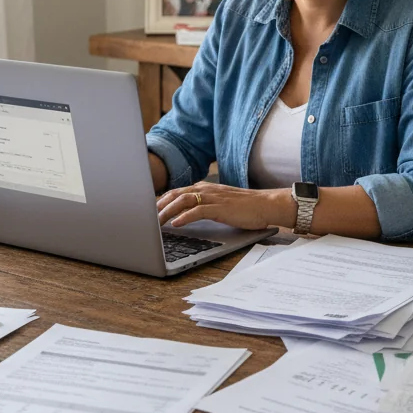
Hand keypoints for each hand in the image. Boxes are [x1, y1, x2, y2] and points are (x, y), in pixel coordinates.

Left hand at [157, 183, 292, 230]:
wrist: (266, 204)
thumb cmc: (246, 207)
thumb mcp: (221, 203)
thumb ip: (205, 205)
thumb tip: (188, 214)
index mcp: (206, 188)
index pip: (178, 191)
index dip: (162, 200)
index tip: (150, 210)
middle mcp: (207, 189)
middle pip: (176, 194)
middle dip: (159, 205)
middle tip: (146, 217)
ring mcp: (213, 197)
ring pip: (183, 201)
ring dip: (167, 211)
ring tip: (156, 222)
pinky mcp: (220, 208)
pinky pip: (198, 211)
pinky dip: (184, 216)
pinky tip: (175, 224)